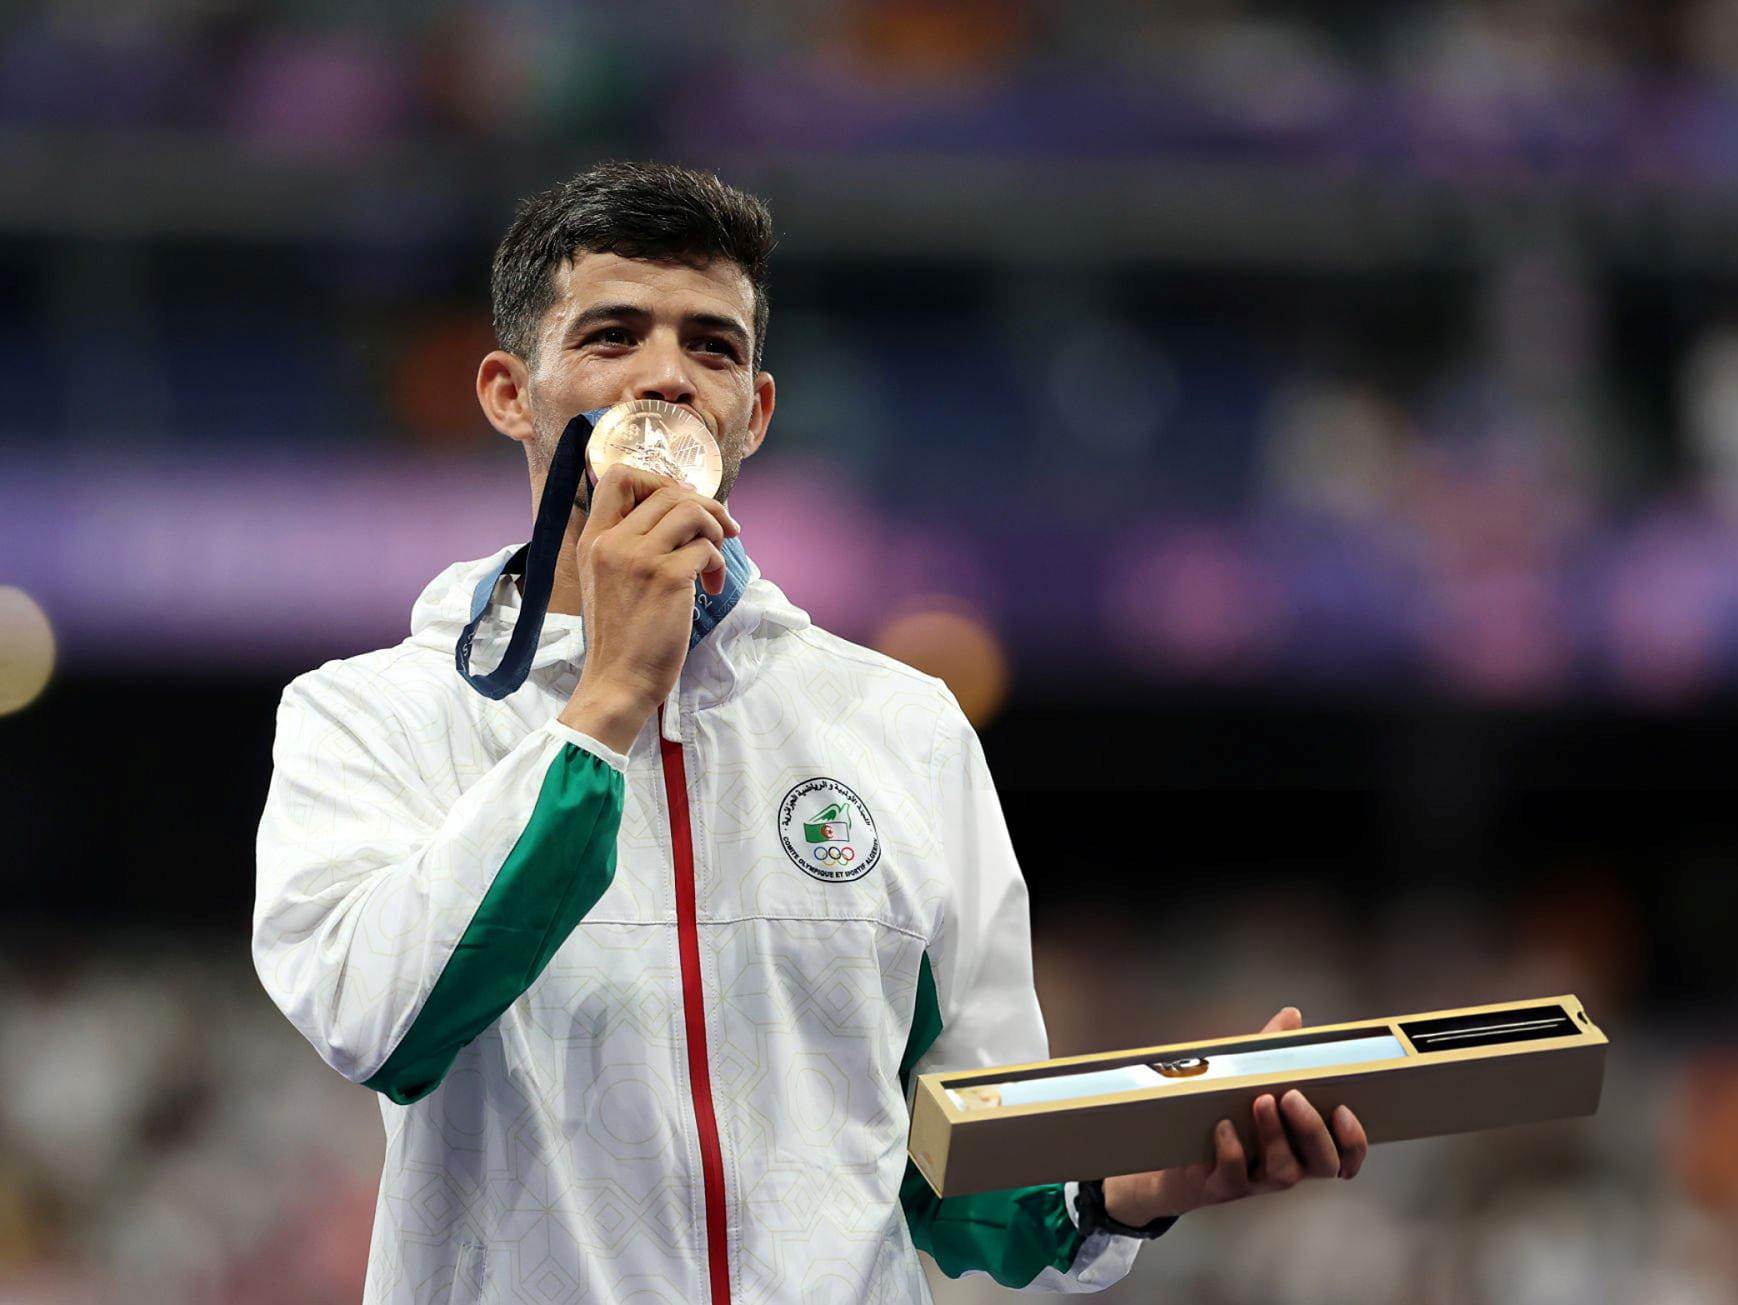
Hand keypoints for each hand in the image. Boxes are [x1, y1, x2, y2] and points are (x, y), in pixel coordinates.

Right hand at [558, 464, 738, 751]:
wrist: (619, 681)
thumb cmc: (622, 637)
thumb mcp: (607, 580)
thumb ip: (628, 546)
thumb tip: (678, 512)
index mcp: (594, 540)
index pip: (618, 475)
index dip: (659, 479)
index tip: (682, 504)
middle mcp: (612, 542)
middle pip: (667, 490)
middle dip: (704, 506)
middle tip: (721, 532)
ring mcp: (639, 558)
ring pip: (691, 511)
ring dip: (715, 530)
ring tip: (714, 560)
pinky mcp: (667, 578)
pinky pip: (706, 548)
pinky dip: (716, 563)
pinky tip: (710, 586)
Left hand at [1101, 1006, 1369, 1224]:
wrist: (1168, 1162)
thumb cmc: (1218, 1118)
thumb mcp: (1245, 1082)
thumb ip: (1273, 1052)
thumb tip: (1291, 1016)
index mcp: (1299, 1146)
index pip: (1343, 1155)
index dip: (1353, 1140)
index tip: (1342, 1109)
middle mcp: (1284, 1167)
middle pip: (1322, 1164)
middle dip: (1314, 1130)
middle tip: (1293, 1096)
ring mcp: (1255, 1181)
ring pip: (1283, 1172)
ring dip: (1276, 1135)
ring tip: (1261, 1100)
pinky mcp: (1220, 1187)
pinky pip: (1234, 1176)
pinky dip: (1232, 1150)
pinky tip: (1223, 1126)